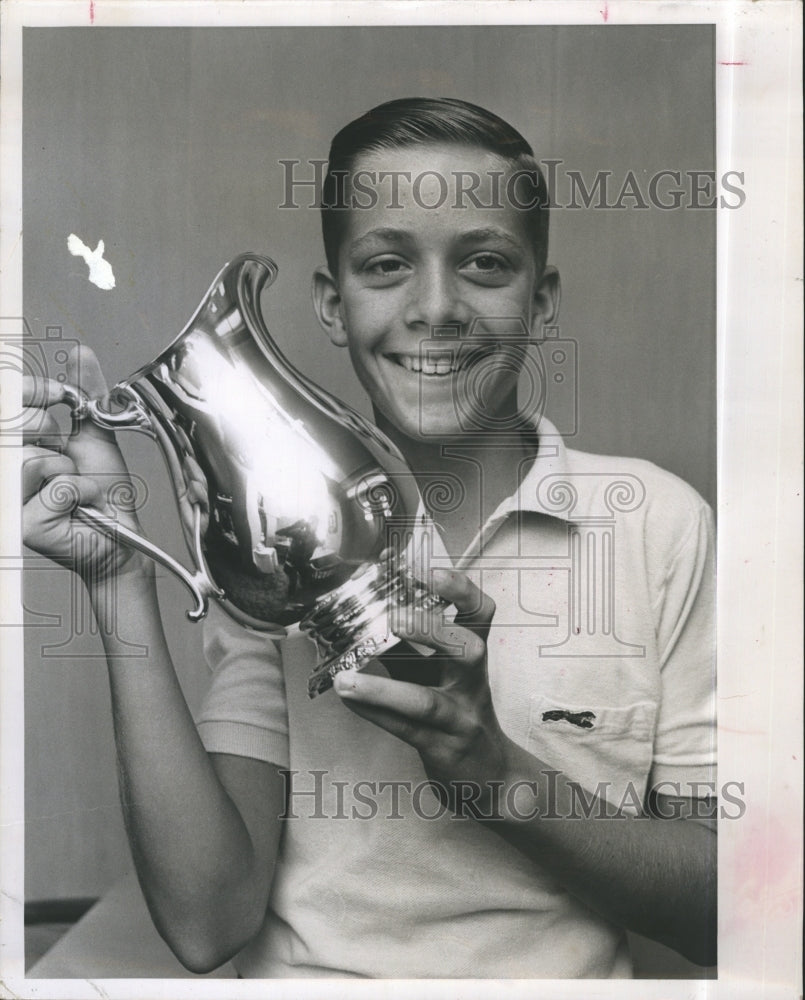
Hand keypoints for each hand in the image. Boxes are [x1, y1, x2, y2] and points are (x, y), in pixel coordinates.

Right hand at [21, 345, 150, 584]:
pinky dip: (80, 493)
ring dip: (69, 471)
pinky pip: (57, 488)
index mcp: (13, 446)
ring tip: (74, 488)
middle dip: (52, 434)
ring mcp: (8, 501)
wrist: (119, 533)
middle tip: (67, 455)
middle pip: (16, 429)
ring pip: (36, 460)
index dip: (29, 392)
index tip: (57, 396)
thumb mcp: (93, 432)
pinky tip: (77, 507)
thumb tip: (79, 351)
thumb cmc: (101, 491)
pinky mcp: (23, 526)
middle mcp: (5, 471)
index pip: (6, 404)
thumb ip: (83, 392)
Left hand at [334, 569, 511, 809]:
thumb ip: (406, 642)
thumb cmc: (454, 709)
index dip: (459, 588)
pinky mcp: (442, 749)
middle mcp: (471, 683)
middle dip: (432, 629)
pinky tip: (347, 699)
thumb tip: (363, 607)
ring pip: (427, 703)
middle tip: (395, 616)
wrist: (490, 773)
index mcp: (472, 654)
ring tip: (345, 679)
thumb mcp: (435, 670)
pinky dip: (374, 713)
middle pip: (469, 649)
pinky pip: (405, 731)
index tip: (427, 568)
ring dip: (383, 690)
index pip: (480, 612)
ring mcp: (459, 719)